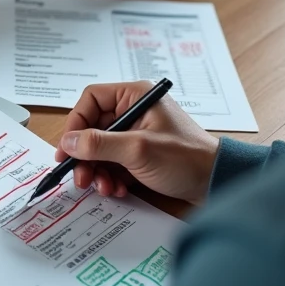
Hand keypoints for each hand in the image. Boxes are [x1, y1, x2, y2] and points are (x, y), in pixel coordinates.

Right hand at [55, 81, 219, 203]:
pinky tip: (117, 189)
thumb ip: (99, 144)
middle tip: (81, 178)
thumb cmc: (186, 159)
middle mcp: (134, 110)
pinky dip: (110, 176)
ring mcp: (137, 132)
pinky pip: (113, 162)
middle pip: (93, 128)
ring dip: (97, 170)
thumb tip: (68, 142)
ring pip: (101, 148)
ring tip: (103, 187)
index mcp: (135, 96)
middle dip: (85, 155)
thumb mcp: (138, 150)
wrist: (216, 183)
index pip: (91, 100)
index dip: (75, 123)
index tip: (67, 149)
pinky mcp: (140, 153)